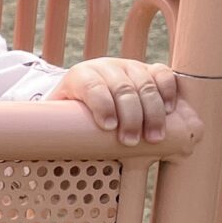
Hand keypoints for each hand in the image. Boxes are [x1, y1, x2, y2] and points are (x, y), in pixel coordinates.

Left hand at [53, 58, 201, 147]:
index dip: (102, 105)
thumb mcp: (60, 116)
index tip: (108, 128)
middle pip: (123, 88)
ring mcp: (129, 66)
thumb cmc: (74, 110)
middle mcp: (106, 67)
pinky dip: (167, 91)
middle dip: (130, 117)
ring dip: (152, 112)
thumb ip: (56, 129)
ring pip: (145, 84)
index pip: (93, 86)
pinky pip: (163, 74)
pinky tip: (169, 110)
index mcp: (82, 76)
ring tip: (154, 138)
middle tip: (131, 141)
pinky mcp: (148, 69)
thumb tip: (52, 156)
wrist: (88, 86)